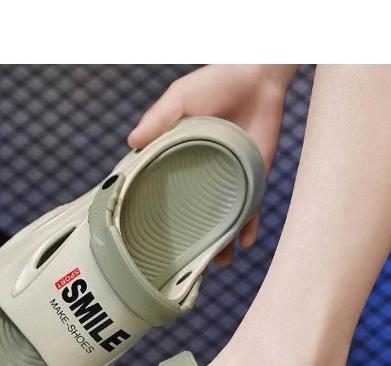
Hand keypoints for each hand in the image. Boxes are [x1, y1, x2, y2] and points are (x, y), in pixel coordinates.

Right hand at [128, 64, 297, 264]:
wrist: (258, 75)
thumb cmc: (215, 83)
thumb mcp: (181, 98)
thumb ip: (159, 118)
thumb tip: (132, 143)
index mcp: (178, 160)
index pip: (162, 193)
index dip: (153, 215)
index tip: (142, 239)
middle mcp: (201, 176)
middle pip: (192, 216)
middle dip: (188, 241)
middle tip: (181, 264)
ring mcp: (228, 181)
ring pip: (222, 220)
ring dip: (220, 243)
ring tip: (216, 264)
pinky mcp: (255, 179)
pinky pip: (252, 209)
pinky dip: (249, 227)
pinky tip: (244, 242)